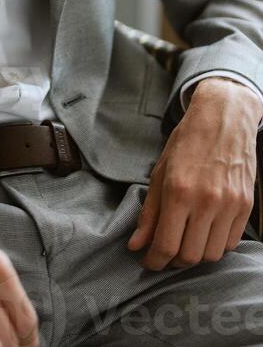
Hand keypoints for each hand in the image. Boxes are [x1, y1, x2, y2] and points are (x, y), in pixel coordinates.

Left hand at [128, 76, 262, 269]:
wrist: (224, 118)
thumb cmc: (187, 142)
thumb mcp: (160, 171)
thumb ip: (149, 212)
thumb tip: (136, 244)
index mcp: (178, 191)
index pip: (166, 245)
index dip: (154, 261)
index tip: (148, 262)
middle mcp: (206, 201)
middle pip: (190, 256)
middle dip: (172, 261)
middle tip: (164, 253)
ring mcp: (229, 205)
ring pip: (212, 254)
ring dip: (195, 255)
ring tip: (184, 241)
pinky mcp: (246, 206)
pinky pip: (230, 242)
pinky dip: (215, 244)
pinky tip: (204, 232)